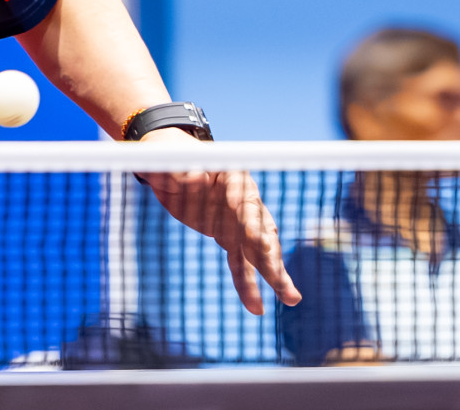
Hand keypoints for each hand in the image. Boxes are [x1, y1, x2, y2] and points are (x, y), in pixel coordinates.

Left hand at [135, 129, 301, 314]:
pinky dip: (247, 282)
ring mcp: (237, 220)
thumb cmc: (170, 154)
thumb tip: (192, 178)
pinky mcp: (227, 235)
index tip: (264, 244)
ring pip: (257, 252)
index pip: (248, 204)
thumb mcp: (169, 159)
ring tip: (291, 300)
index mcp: (234, 179)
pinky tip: (256, 306)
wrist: (168, 162)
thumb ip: (179, 169)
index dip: (254, 224)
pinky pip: (240, 261)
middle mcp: (243, 201)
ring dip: (272, 276)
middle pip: (261, 231)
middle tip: (285, 282)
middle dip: (272, 258)